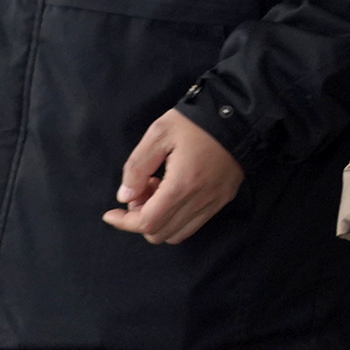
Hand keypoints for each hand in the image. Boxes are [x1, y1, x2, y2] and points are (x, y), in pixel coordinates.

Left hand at [102, 109, 243, 244]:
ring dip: (159, 221)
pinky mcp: (222, 200)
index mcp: (182, 185)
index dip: (124, 223)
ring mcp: (214, 203)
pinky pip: (193, 224)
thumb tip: (125, 197)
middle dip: (140, 219)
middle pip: (160, 234)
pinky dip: (176, 218)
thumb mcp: (159, 134)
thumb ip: (137, 167)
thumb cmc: (196, 122)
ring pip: (177, 234)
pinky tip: (175, 193)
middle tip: (139, 191)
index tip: (110, 213)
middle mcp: (200, 201)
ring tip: (157, 192)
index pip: (147, 223)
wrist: (239, 115)